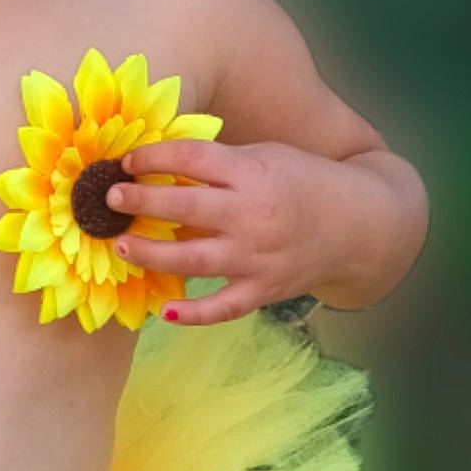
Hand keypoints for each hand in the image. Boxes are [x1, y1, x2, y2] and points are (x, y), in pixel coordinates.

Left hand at [101, 138, 333, 323]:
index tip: (128, 160)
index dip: (155, 157)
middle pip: (186, 207)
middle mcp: (252, 215)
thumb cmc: (303, 181)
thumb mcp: (265, 157)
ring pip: (194, 260)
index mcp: (253, 172)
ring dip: (152, 253)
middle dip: (142, 201)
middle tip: (110, 197)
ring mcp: (257, 257)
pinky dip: (193, 314)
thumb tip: (158, 167)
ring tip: (122, 245)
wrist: (360, 225)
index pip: (194, 158)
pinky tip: (163, 311)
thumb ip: (219, 164)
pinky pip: (222, 307)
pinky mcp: (263, 290)